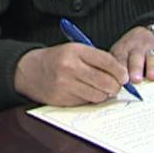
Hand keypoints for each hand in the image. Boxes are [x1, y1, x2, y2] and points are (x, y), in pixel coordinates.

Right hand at [13, 43, 127, 105]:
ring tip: (100, 89)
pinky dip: (90, 99)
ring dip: (103, 94)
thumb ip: (96, 59)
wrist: (28, 70)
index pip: (107, 62)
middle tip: (116, 86)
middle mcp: (70, 67)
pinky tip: (85, 92)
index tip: (125, 76)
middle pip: (105, 81)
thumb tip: (120, 73)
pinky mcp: (62, 99)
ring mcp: (65, 85)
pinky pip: (86, 102)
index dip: (120, 71)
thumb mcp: (75, 50)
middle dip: (115, 86)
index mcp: (75, 51)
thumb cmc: (56, 59)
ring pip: (98, 95)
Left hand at [109, 26, 153, 83]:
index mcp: (122, 50)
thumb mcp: (118, 59)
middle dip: (136, 68)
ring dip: (152, 66)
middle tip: (136, 79)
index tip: (122, 81)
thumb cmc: (128, 53)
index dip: (121, 70)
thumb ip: (117, 72)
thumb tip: (114, 90)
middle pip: (136, 57)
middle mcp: (136, 47)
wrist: (142, 35)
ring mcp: (150, 46)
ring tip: (152, 76)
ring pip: (151, 55)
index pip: (120, 59)